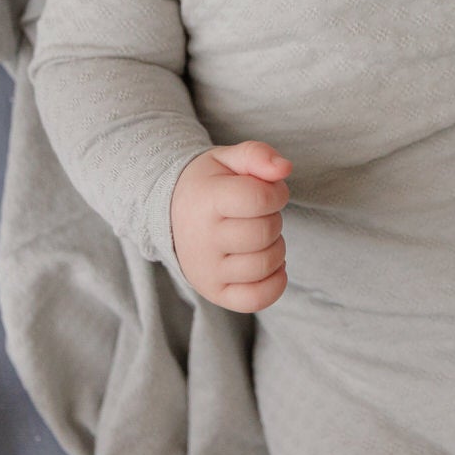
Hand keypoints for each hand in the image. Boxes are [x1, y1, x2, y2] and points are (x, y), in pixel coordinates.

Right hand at [170, 140, 291, 311]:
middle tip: (259, 214)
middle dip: (274, 219)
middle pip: (265, 233)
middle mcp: (202, 239)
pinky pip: (257, 299)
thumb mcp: (228, 159)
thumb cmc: (208, 185)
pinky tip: (269, 264)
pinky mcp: (214, 292)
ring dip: (276, 248)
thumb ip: (258, 155)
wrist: (170, 215)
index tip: (270, 191)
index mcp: (205, 200)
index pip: (259, 199)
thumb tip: (285, 169)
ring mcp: (206, 270)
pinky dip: (275, 282)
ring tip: (259, 236)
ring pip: (265, 265)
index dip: (277, 193)